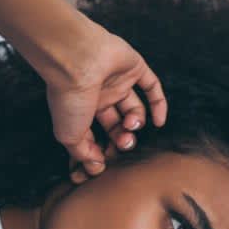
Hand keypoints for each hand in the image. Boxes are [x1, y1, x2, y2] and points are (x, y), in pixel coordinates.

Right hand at [46, 22, 166, 183]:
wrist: (76, 61)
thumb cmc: (69, 97)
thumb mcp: (69, 135)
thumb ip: (83, 153)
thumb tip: (96, 166)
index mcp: (82, 109)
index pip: (97, 134)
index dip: (104, 149)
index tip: (106, 160)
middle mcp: (100, 95)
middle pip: (118, 123)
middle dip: (123, 138)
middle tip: (124, 143)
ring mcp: (118, 81)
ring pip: (134, 108)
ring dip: (137, 123)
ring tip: (131, 125)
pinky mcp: (134, 68)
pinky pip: (152, 87)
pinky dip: (159, 105)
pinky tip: (160, 122)